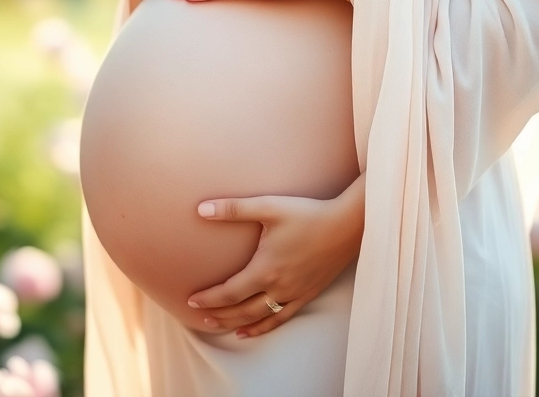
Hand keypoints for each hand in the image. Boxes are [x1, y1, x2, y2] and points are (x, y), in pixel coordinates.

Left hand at [186, 183, 363, 337]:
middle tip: (199, 318)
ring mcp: (294, 294)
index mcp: (265, 269)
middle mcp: (278, 287)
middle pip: (241, 310)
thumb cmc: (307, 213)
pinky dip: (263, 327)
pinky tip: (251, 330)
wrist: (347, 225)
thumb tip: (201, 209)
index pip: (229, 292)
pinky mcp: (308, 294)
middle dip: (218, 315)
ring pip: (260, 318)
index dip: (209, 299)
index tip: (191, 301)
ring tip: (219, 327)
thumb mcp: (268, 207)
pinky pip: (281, 318)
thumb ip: (233, 209)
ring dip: (237, 324)